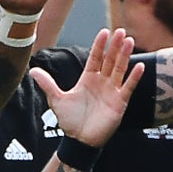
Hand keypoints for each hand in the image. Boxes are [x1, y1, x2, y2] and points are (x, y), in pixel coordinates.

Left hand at [32, 28, 143, 147]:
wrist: (79, 140)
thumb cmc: (70, 120)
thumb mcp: (57, 99)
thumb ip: (47, 84)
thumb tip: (32, 70)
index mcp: (88, 79)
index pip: (95, 58)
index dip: (99, 45)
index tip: (104, 32)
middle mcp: (101, 82)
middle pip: (110, 60)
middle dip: (115, 46)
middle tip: (121, 31)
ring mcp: (112, 91)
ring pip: (120, 69)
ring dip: (125, 56)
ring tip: (130, 42)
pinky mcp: (120, 102)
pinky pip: (128, 87)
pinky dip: (134, 77)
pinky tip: (139, 66)